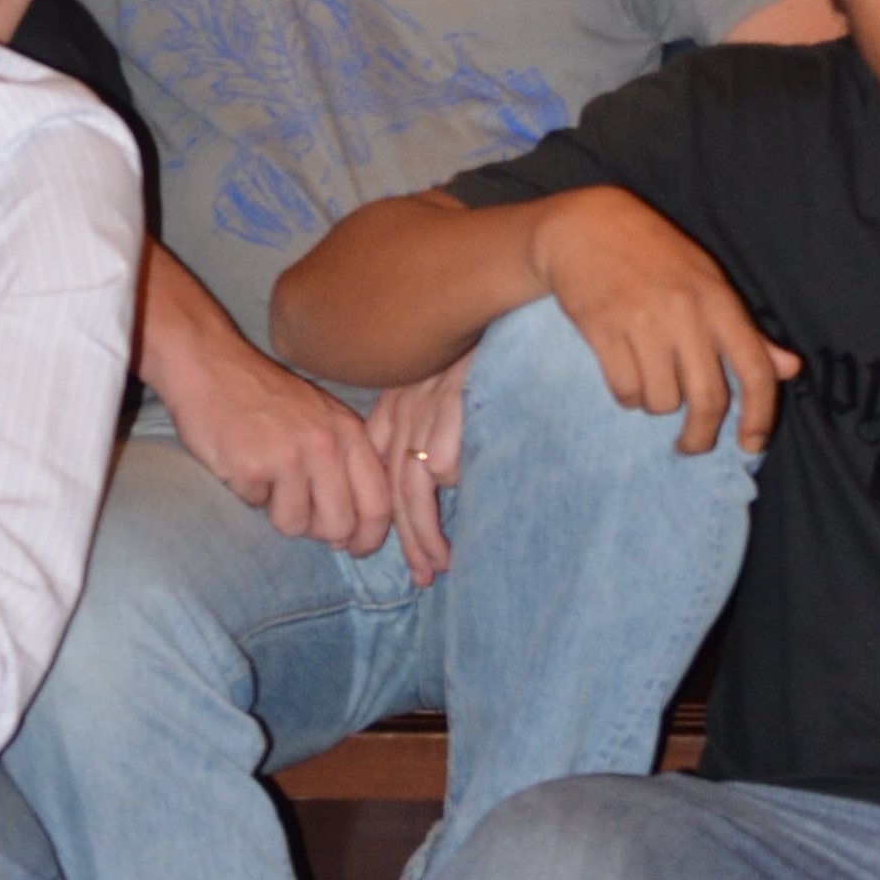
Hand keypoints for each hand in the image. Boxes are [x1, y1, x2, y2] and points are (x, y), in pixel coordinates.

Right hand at [168, 336, 395, 554]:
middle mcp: (325, 445)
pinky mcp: (252, 468)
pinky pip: (256, 508)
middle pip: (339, 525)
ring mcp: (288, 458)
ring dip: (278, 511)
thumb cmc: (263, 395)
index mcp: (348, 432)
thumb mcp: (320, 416)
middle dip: (319, 532)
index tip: (354, 548)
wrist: (207, 363)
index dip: (369, 537)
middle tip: (299, 512)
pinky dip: (247, 492)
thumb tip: (348, 534)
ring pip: (296, 525)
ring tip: (265, 475)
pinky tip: (240, 460)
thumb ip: (344, 464)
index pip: (378, 502)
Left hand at [365, 358, 473, 582]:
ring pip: (412, 483)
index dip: (386, 516)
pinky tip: (467, 506)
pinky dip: (451, 482)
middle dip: (407, 537)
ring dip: (425, 530)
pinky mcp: (453, 398)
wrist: (499, 304)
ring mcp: (426, 404)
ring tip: (440, 563)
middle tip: (423, 575)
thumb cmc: (481, 354)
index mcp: (396, 406)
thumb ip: (430, 429)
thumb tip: (438, 482)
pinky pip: (444, 455)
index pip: (379, 472)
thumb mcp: (442, 389)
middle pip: (393, 487)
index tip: (401, 552)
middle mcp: (404, 407)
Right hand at [533, 189, 800, 453]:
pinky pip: (625, 390)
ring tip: (649, 383)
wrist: (585, 223)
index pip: (755, 370)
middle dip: (701, 437)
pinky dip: (627, 396)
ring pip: (661, 400)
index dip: (760, 417)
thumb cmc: (655, 254)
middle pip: (707, 399)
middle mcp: (685, 312)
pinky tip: (626, 375)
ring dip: (656, 404)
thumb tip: (790, 369)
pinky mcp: (603, 328)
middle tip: (691, 446)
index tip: (751, 445)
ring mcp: (642, 321)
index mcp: (718, 300)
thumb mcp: (708, 281)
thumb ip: (748, 331)